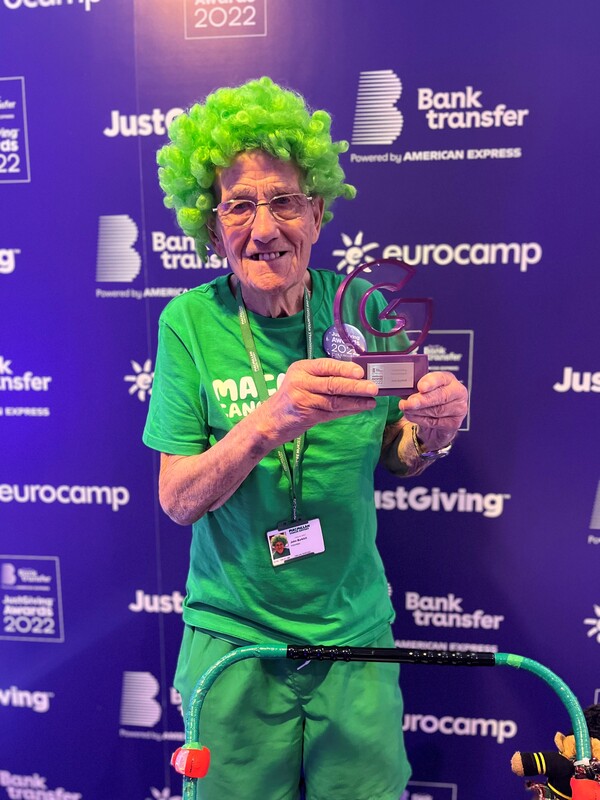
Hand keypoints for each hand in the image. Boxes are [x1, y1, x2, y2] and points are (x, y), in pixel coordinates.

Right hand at [259, 358, 378, 444]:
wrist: (270, 420)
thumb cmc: (291, 396)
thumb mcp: (302, 379)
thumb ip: (323, 376)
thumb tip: (356, 374)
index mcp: (301, 368)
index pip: (326, 366)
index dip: (344, 369)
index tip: (360, 372)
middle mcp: (300, 382)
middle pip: (332, 384)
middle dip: (355, 386)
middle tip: (373, 388)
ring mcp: (303, 400)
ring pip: (334, 401)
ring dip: (355, 401)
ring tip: (371, 401)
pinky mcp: (307, 416)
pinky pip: (332, 413)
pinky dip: (348, 411)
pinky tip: (360, 408)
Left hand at [399, 371, 467, 450]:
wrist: (435, 424)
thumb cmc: (428, 401)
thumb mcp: (420, 391)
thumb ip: (414, 388)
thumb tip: (400, 387)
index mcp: (449, 379)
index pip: (441, 378)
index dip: (430, 382)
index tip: (420, 387)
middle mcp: (457, 393)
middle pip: (441, 396)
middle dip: (422, 400)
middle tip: (409, 402)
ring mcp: (458, 409)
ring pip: (436, 410)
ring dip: (418, 411)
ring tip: (405, 409)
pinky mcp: (454, 423)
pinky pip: (435, 422)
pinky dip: (420, 419)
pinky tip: (411, 416)